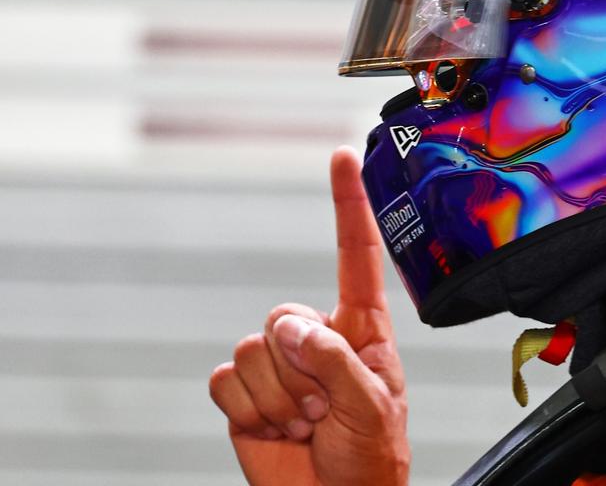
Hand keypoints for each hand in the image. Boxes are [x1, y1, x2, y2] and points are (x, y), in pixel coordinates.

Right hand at [209, 147, 409, 484]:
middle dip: (302, 371)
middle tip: (325, 411)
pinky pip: (226, 381)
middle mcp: (318, 338)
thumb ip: (337, 359)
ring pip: (253, 351)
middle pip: (282, 315)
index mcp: (362, 330)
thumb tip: (289, 326)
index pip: (356, 257)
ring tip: (307, 426)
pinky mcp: (245, 394)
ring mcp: (279, 365)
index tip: (344, 156)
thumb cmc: (371, 458)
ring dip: (280, 399)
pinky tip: (277, 431)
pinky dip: (250, 412)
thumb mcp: (373, 406)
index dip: (348, 206)